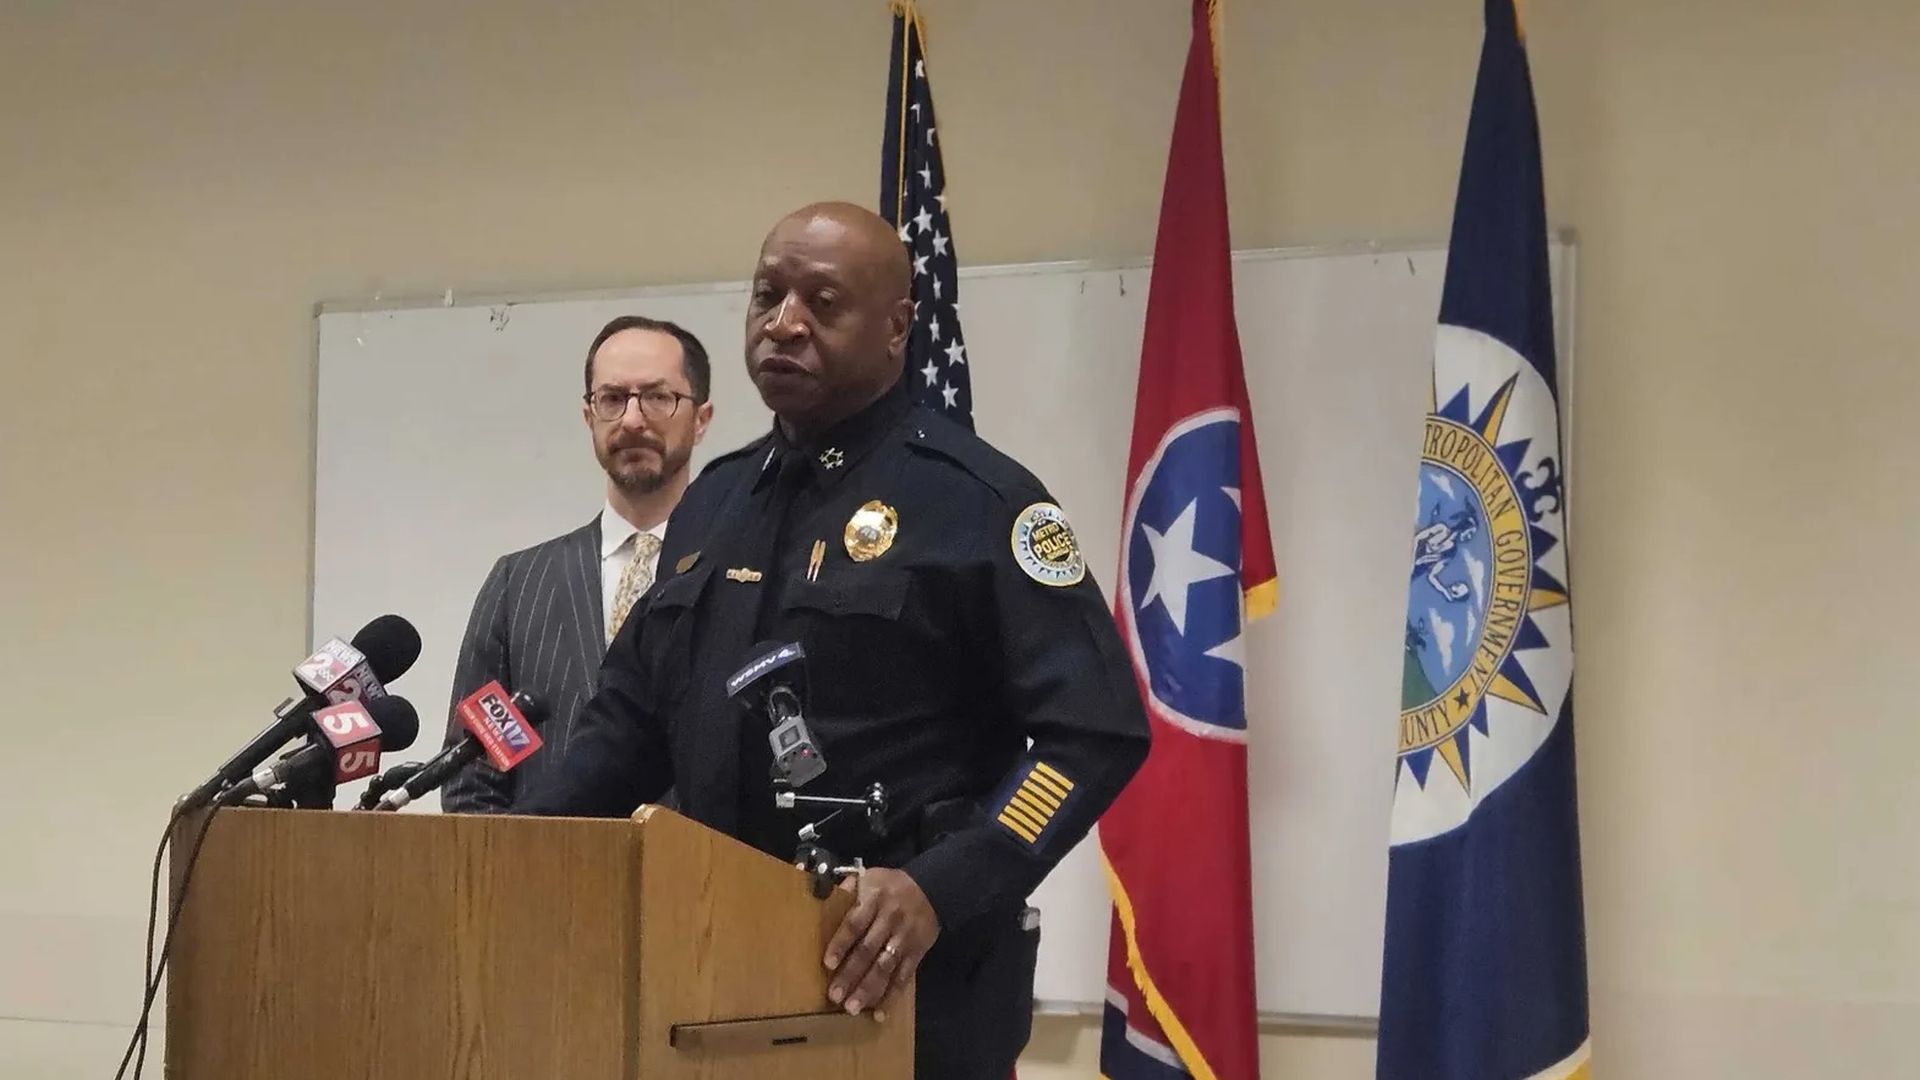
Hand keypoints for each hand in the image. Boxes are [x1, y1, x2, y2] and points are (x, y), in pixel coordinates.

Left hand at [823, 868, 939, 1016]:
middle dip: (851, 974)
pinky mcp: (917, 953)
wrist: (932, 888)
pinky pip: (904, 977)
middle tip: (835, 996)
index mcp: (874, 900)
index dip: (841, 944)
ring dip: (869, 989)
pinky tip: (879, 1013)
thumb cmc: (891, 885)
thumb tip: (821, 897)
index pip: (854, 924)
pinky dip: (892, 996)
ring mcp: (904, 939)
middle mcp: (889, 920)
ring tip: (853, 1007)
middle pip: (868, 950)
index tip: (828, 964)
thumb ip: (848, 888)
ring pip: (885, 967)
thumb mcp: (870, 877)